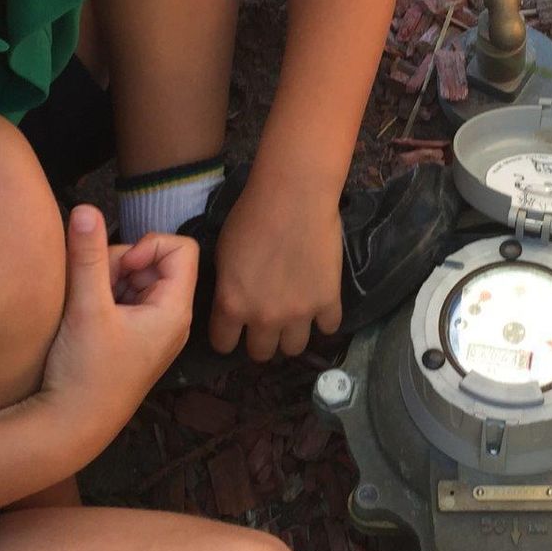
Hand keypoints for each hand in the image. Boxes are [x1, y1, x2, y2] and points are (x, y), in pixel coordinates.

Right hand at [39, 205, 196, 457]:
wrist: (70, 427)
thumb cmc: (84, 373)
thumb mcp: (85, 307)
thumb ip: (87, 255)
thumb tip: (85, 208)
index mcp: (174, 310)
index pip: (182, 248)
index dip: (150, 244)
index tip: (121, 264)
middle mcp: (171, 319)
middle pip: (155, 261)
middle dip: (121, 264)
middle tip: (95, 289)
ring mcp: (152, 330)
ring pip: (135, 280)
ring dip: (108, 281)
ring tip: (87, 307)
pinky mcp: (133, 338)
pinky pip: (124, 300)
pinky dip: (104, 298)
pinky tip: (86, 320)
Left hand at [209, 180, 342, 360]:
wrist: (294, 197)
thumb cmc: (251, 216)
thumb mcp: (222, 254)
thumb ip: (228, 286)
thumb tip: (231, 301)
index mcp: (232, 305)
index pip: (223, 344)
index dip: (227, 337)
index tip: (234, 330)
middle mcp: (264, 318)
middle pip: (261, 353)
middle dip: (261, 341)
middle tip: (267, 323)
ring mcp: (299, 314)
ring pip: (294, 349)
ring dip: (292, 336)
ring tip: (294, 318)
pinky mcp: (329, 302)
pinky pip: (329, 328)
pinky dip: (324, 319)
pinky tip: (320, 305)